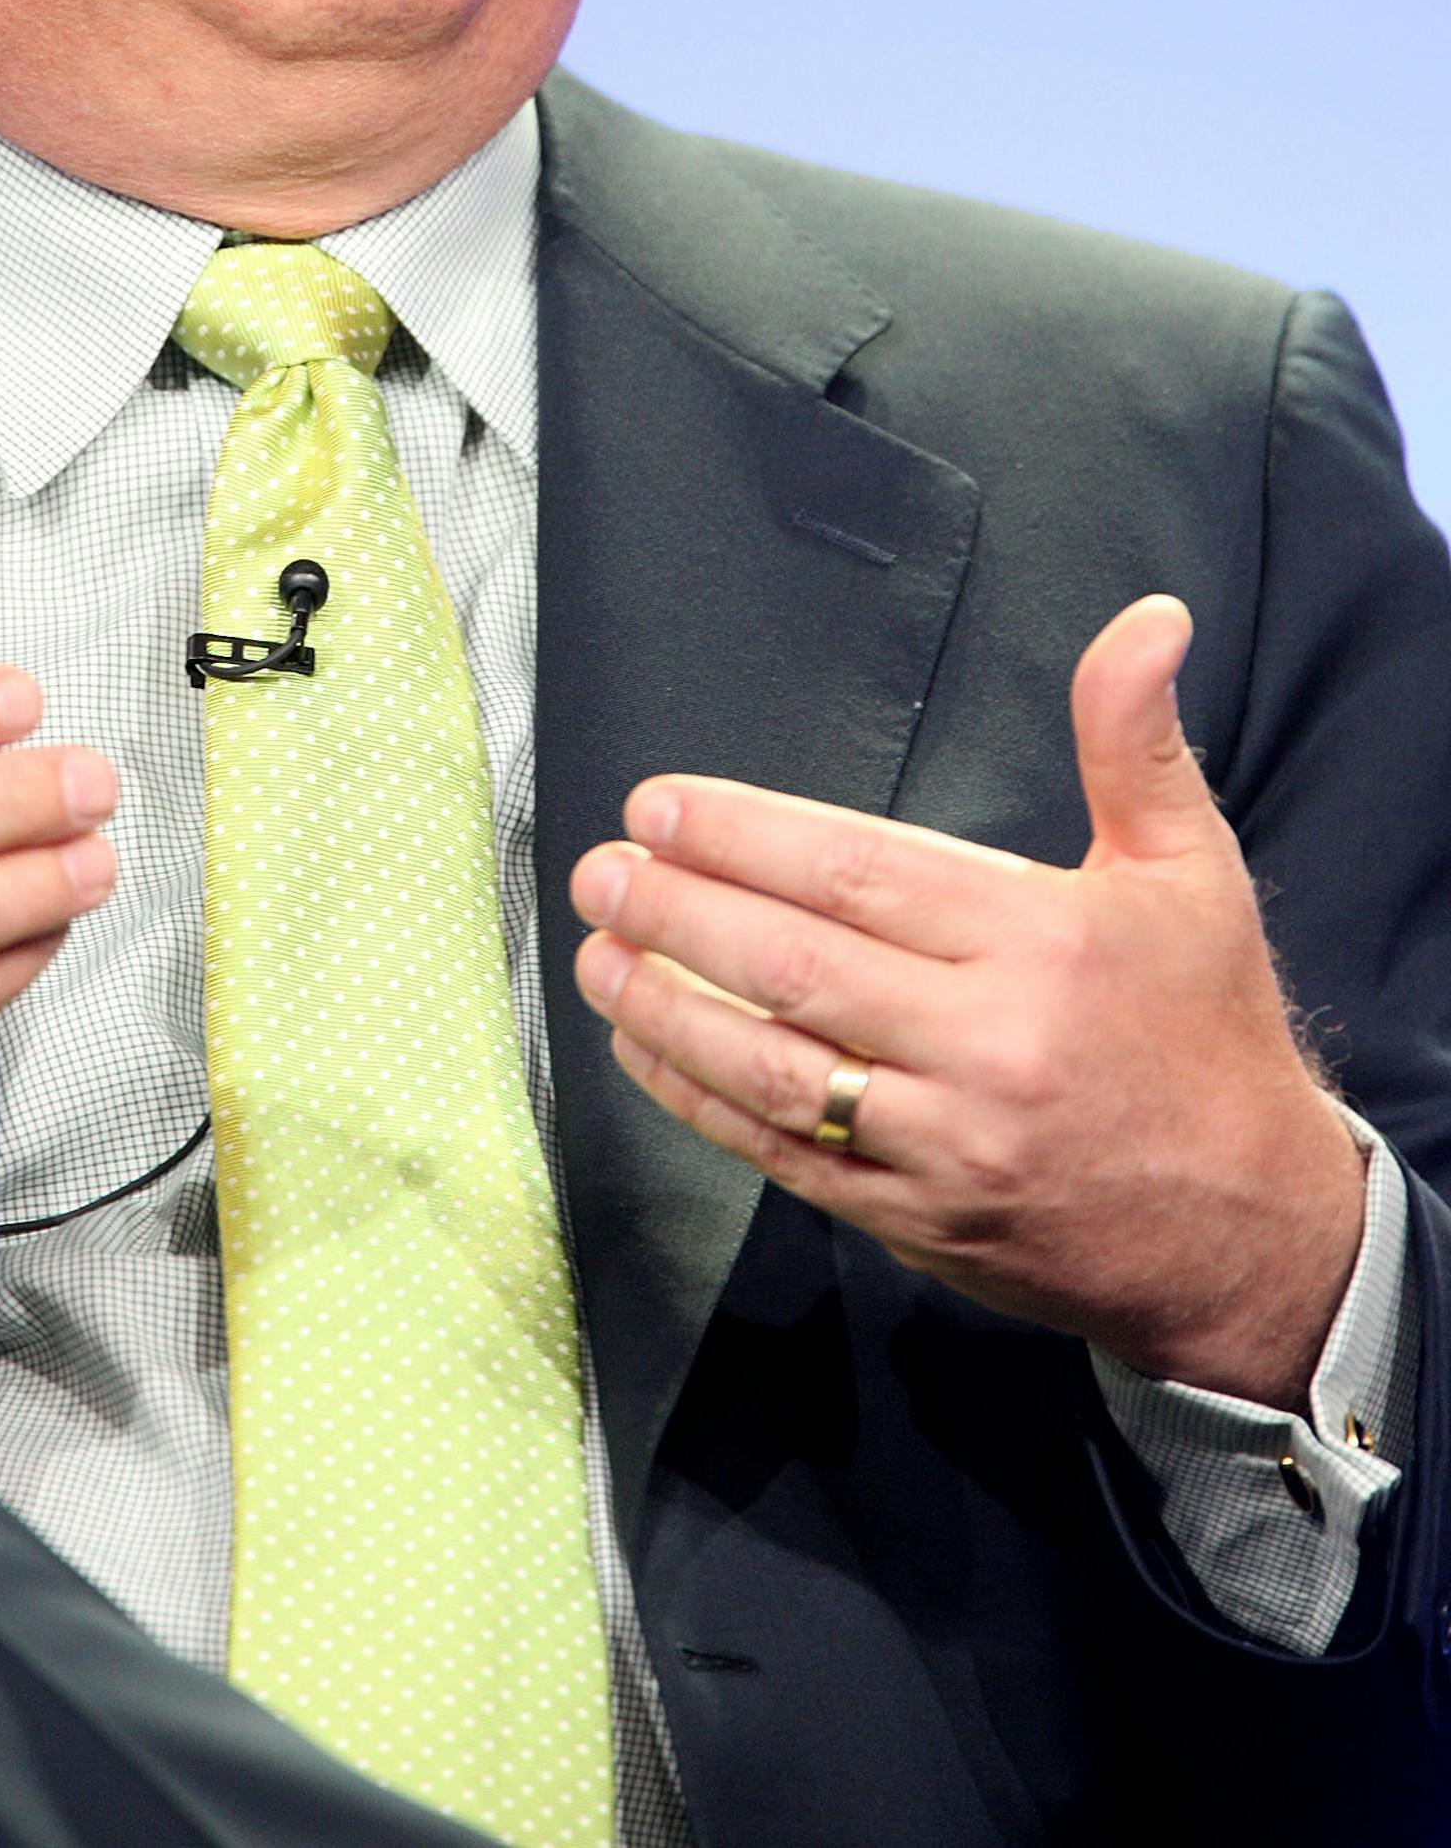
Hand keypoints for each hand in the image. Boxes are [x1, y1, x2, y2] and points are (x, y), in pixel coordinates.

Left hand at [570, 596, 1365, 1410]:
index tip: (660, 806)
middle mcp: (988, 1043)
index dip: (742, 836)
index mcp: (1042, 943)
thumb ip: (1134, 740)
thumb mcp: (1190, 871)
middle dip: (677, 912)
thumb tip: (1147, 619)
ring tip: (596, 953)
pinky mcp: (920, 1221)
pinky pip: (785, 1155)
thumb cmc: (1208, 1032)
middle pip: (794, 965)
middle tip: (601, 871)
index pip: (857, 873)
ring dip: (666, 1009)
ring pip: (772, 1067)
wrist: (1258, 1233)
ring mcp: (947, 1144)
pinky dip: (702, 1102)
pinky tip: (647, 1048)